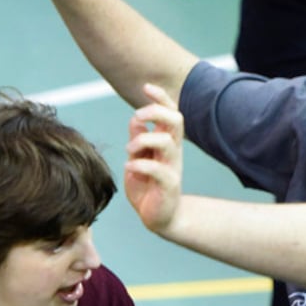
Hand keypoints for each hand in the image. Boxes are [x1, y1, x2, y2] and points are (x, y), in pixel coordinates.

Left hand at [123, 84, 185, 234]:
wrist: (159, 217)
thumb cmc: (148, 186)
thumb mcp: (138, 159)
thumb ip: (138, 140)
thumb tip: (135, 120)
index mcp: (166, 143)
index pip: (170, 113)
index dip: (161, 98)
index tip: (146, 87)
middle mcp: (173, 152)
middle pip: (176, 120)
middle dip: (156, 111)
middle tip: (138, 116)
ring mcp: (173, 168)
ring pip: (167, 142)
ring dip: (144, 139)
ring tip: (129, 149)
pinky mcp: (169, 185)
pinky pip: (159, 170)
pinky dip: (141, 164)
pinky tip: (129, 167)